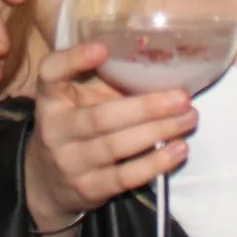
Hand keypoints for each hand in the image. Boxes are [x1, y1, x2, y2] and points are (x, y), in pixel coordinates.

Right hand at [22, 40, 198, 236]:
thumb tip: (160, 59)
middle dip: (146, 107)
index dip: (74, 59)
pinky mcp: (88, 188)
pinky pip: (124, 177)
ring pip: (116, 146)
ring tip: (188, 119)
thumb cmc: (75, 124)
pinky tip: (178, 149)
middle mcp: (54, 129)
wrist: (48, 180)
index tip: (103, 48)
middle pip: (100, 118)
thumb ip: (104, 78)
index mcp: (51, 96)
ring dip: (157, 132)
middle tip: (182, 97)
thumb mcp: (78, 97)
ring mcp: (70, 162)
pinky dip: (154, 163)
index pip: (51, 72)